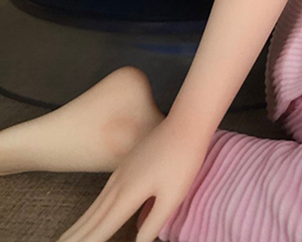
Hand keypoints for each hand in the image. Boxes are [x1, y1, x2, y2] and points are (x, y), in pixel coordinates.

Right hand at [57, 117, 209, 241]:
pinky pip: (102, 195)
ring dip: (79, 224)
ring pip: (95, 205)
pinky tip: (92, 215)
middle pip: (91, 218)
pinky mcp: (126, 167)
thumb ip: (153, 222)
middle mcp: (118, 185)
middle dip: (74, 236)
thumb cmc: (183, 160)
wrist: (186, 122)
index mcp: (128, 194)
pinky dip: (91, 210)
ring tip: (66, 238)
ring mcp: (120, 174)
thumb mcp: (173, 196)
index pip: (102, 228)